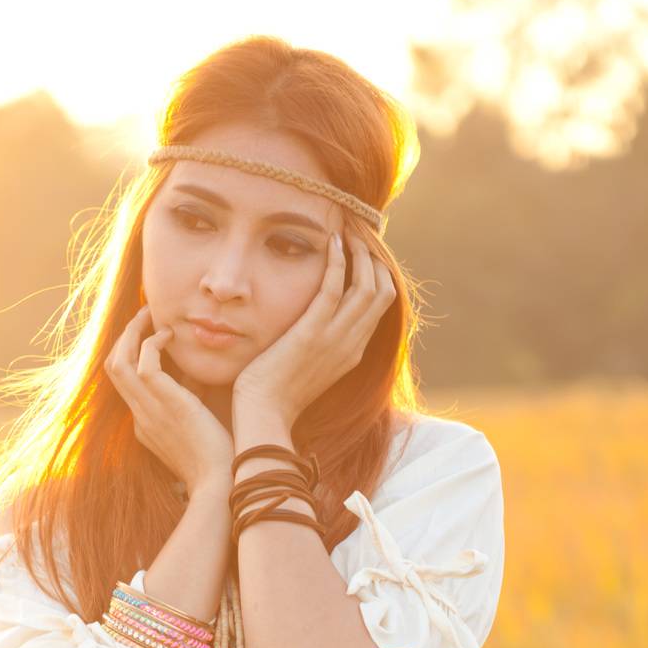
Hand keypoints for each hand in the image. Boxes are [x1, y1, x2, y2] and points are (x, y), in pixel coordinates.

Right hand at [104, 305, 233, 498]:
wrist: (221, 483)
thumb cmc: (219, 459)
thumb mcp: (197, 426)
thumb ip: (189, 401)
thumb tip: (194, 376)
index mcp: (145, 425)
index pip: (125, 384)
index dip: (131, 354)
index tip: (149, 335)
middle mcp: (140, 416)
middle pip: (112, 368)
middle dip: (124, 338)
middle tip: (144, 316)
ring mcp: (147, 410)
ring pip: (118, 361)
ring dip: (131, 333)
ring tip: (150, 314)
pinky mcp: (163, 402)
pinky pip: (144, 361)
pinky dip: (151, 341)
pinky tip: (170, 335)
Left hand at [231, 226, 395, 426]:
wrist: (263, 416)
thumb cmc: (274, 394)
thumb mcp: (307, 368)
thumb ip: (318, 345)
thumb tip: (313, 323)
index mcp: (352, 353)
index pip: (380, 307)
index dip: (377, 276)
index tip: (363, 255)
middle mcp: (351, 345)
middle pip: (383, 293)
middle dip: (375, 259)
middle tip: (358, 236)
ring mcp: (335, 339)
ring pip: (368, 287)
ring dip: (361, 253)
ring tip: (348, 232)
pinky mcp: (312, 332)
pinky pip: (335, 288)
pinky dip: (338, 261)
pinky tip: (332, 241)